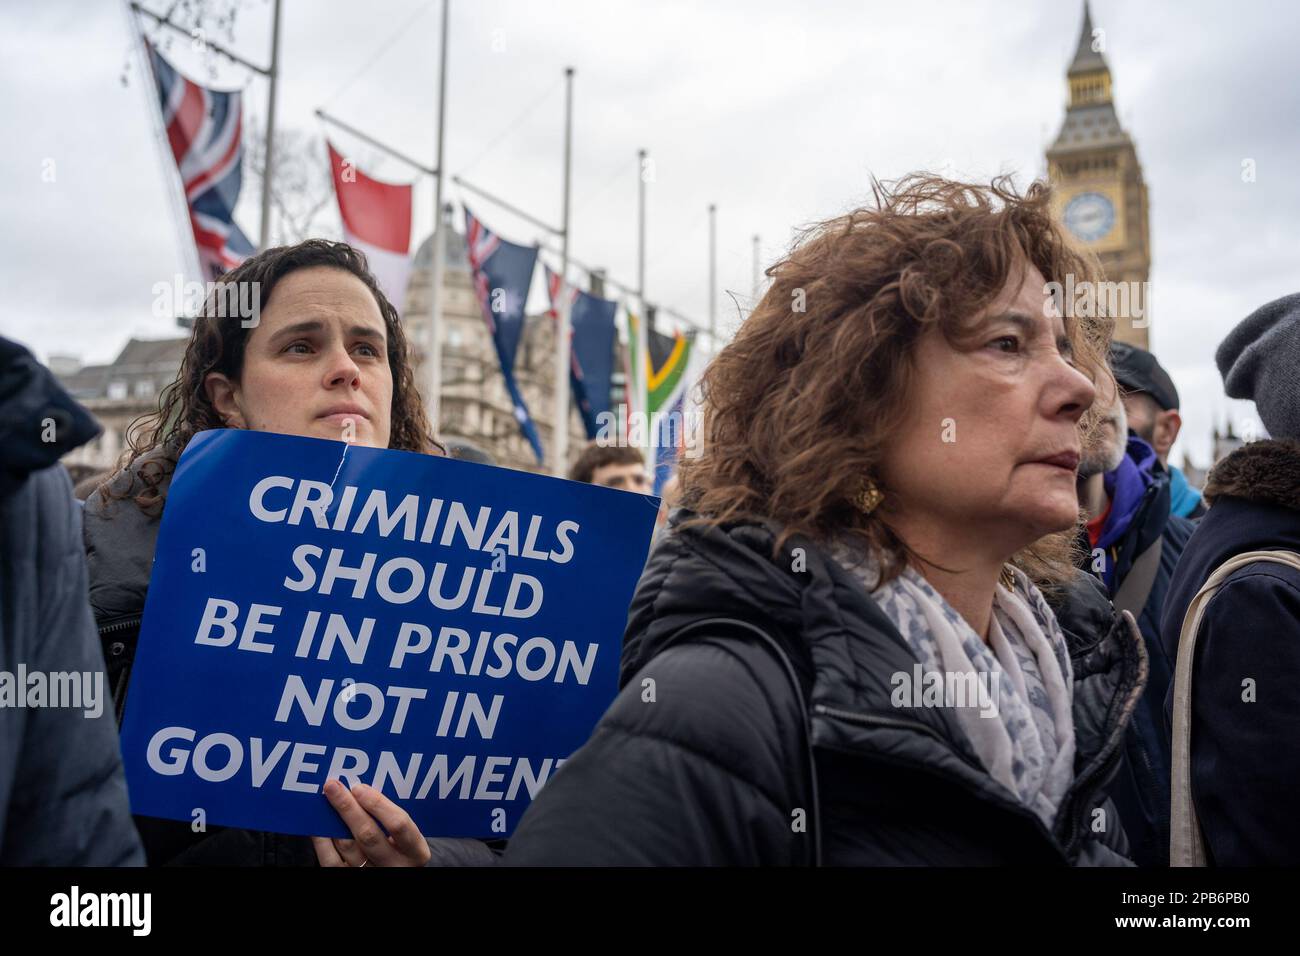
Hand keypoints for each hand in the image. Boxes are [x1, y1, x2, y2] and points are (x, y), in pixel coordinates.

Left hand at [312, 780, 431, 866]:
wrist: (391, 872)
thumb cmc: (401, 849)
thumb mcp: (407, 837)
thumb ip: (391, 819)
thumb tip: (360, 790)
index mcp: (415, 852)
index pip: (398, 825)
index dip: (378, 804)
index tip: (359, 787)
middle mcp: (394, 866)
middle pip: (368, 835)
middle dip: (348, 807)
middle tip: (333, 786)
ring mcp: (372, 875)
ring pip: (348, 847)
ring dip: (333, 821)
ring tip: (323, 801)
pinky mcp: (350, 880)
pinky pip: (331, 861)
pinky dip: (322, 841)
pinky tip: (318, 825)